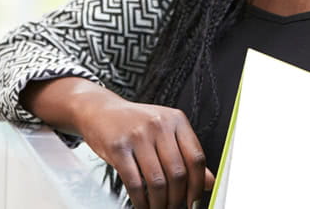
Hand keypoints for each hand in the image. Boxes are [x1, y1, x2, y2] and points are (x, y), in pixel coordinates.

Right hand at [75, 95, 214, 208]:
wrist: (100, 110)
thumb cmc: (134, 123)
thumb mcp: (164, 132)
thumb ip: (186, 154)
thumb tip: (209, 181)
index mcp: (176, 120)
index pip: (196, 157)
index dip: (197, 185)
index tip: (194, 201)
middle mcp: (159, 125)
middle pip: (178, 172)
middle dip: (178, 199)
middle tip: (175, 208)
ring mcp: (138, 135)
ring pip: (158, 181)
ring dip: (160, 203)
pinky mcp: (118, 147)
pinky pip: (135, 183)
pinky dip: (141, 201)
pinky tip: (143, 205)